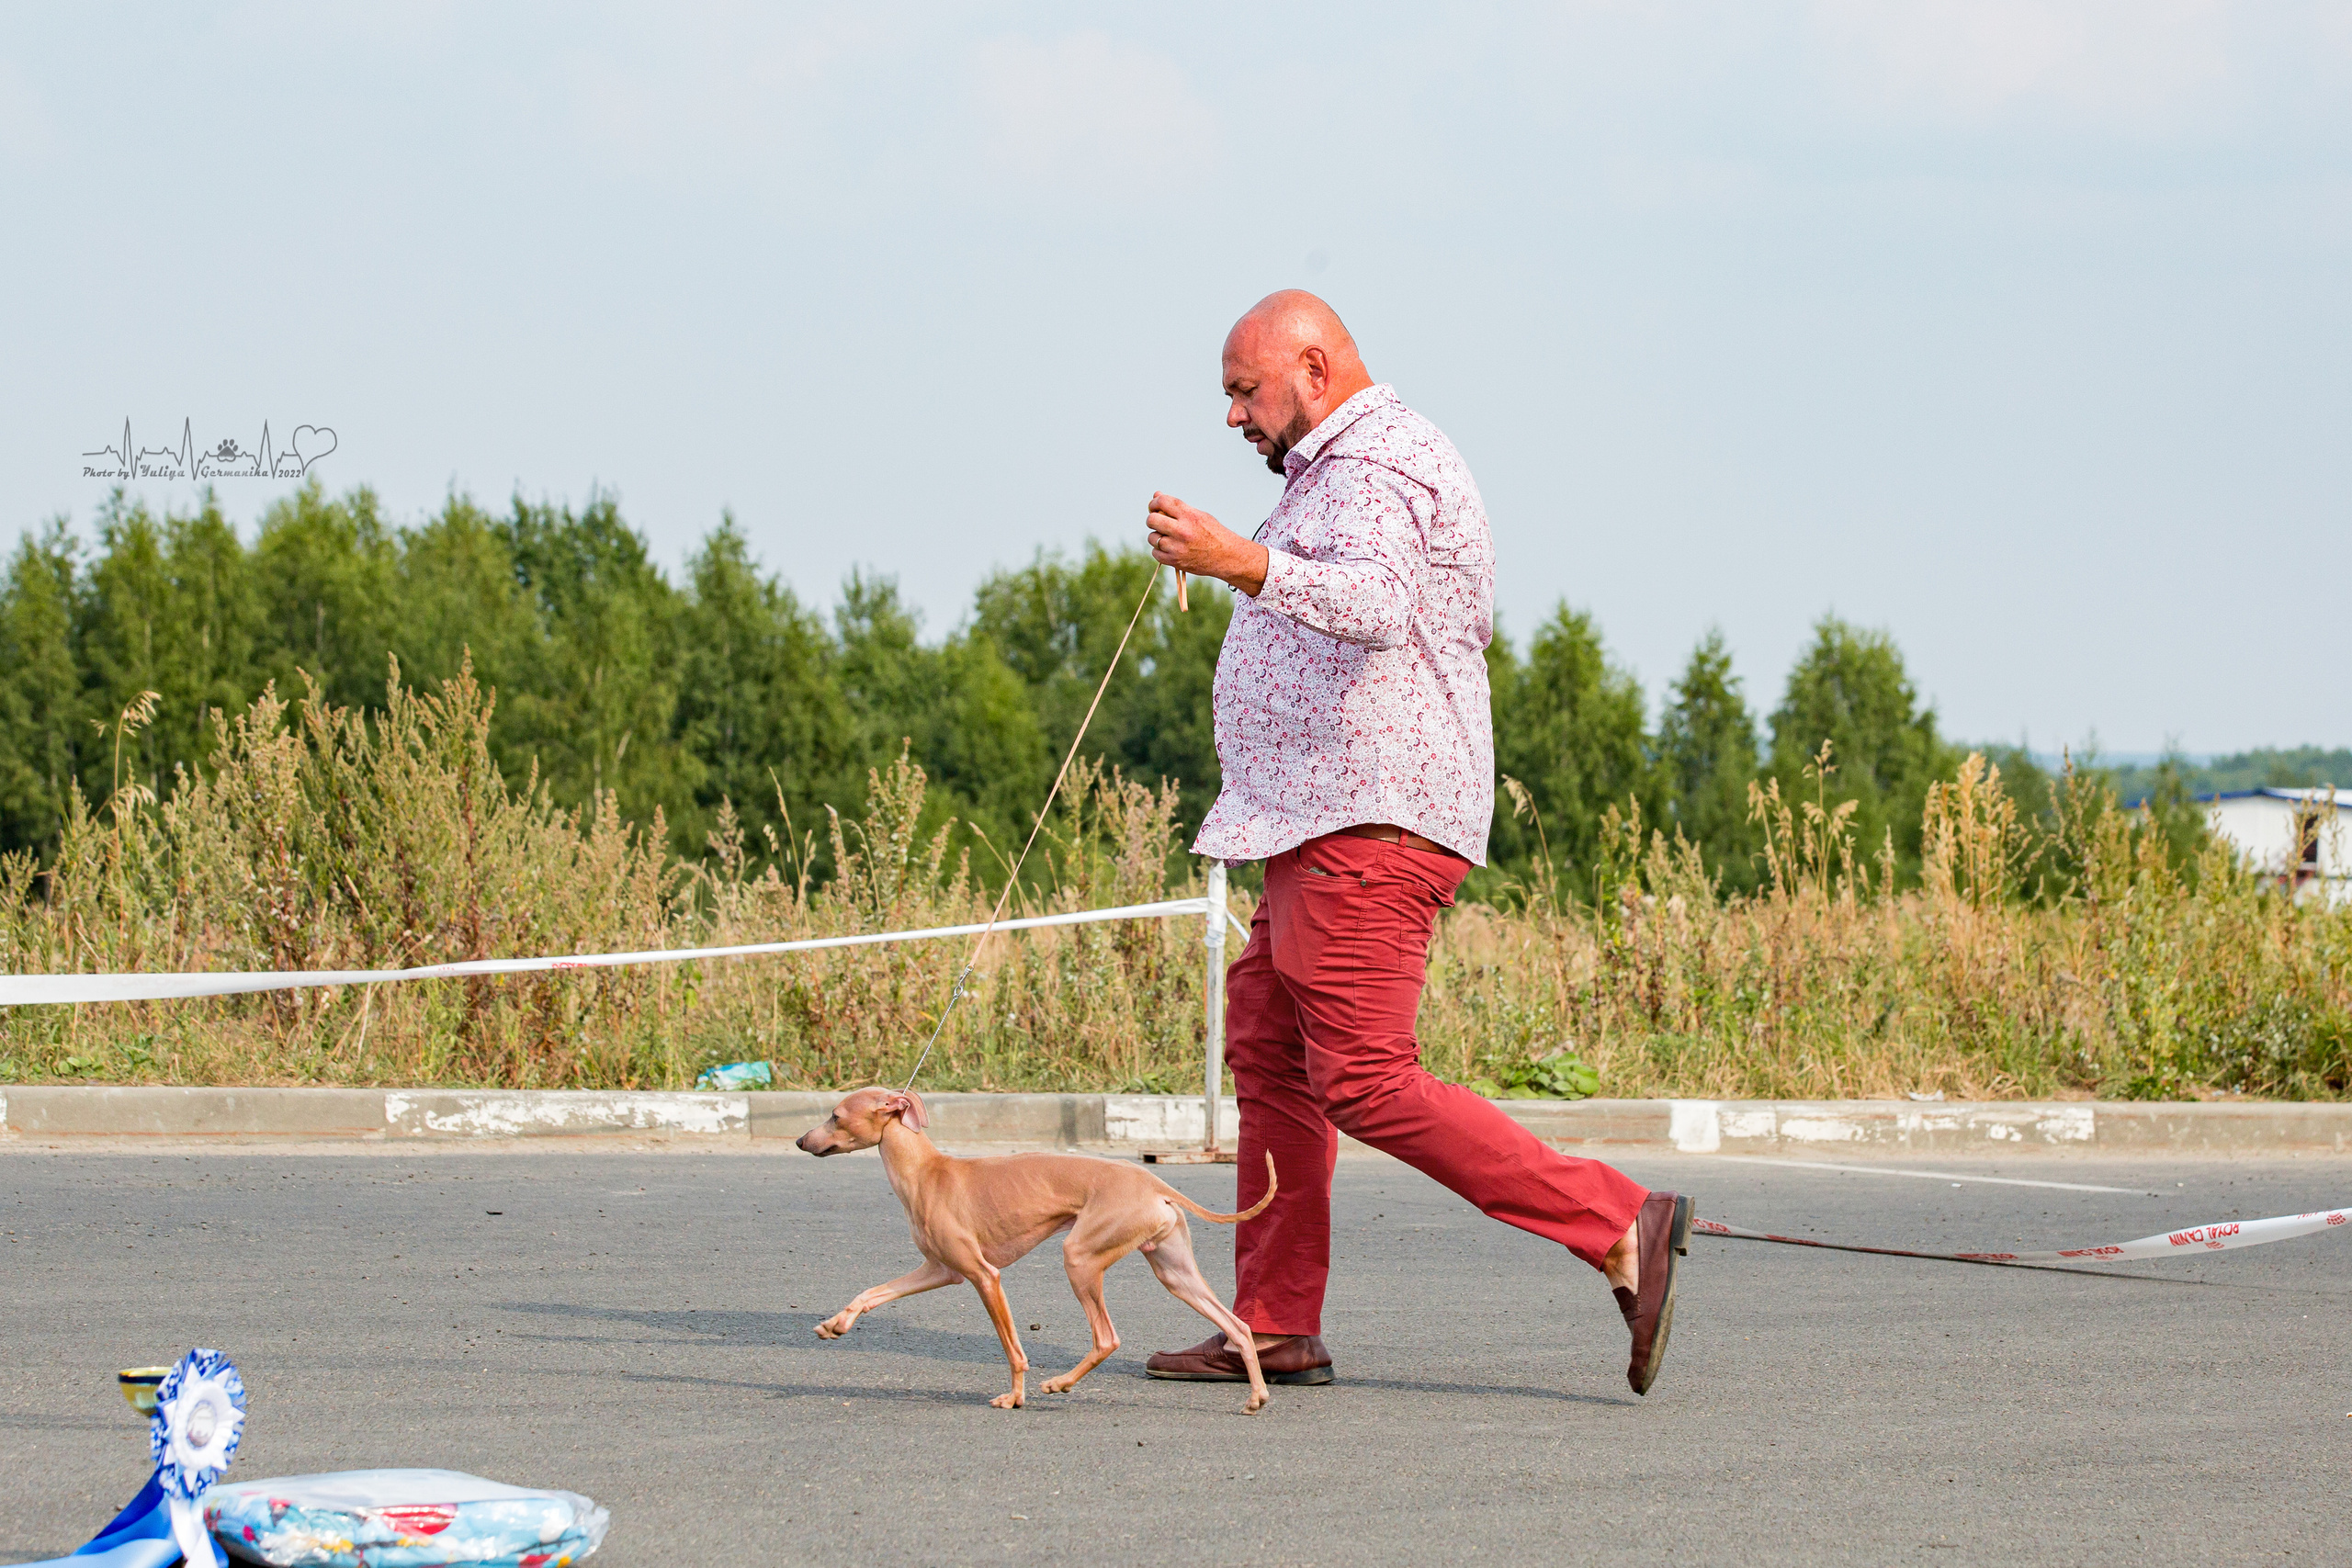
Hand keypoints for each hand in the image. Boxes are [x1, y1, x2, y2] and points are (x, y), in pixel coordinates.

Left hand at [1146, 492, 1269, 596]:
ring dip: (1157, 536)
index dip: (1154, 502)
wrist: (1226, 556)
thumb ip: (1176, 507)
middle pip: (1152, 520)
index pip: (1162, 502)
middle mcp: (1182, 531)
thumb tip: (1156, 495)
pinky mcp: (1175, 561)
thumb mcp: (1198, 515)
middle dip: (1152, 519)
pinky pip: (1155, 553)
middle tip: (1158, 522)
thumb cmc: (1212, 533)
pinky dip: (1159, 551)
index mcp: (1190, 516)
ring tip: (1169, 537)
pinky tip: (1170, 548)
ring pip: (1152, 537)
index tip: (1154, 506)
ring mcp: (1177, 547)